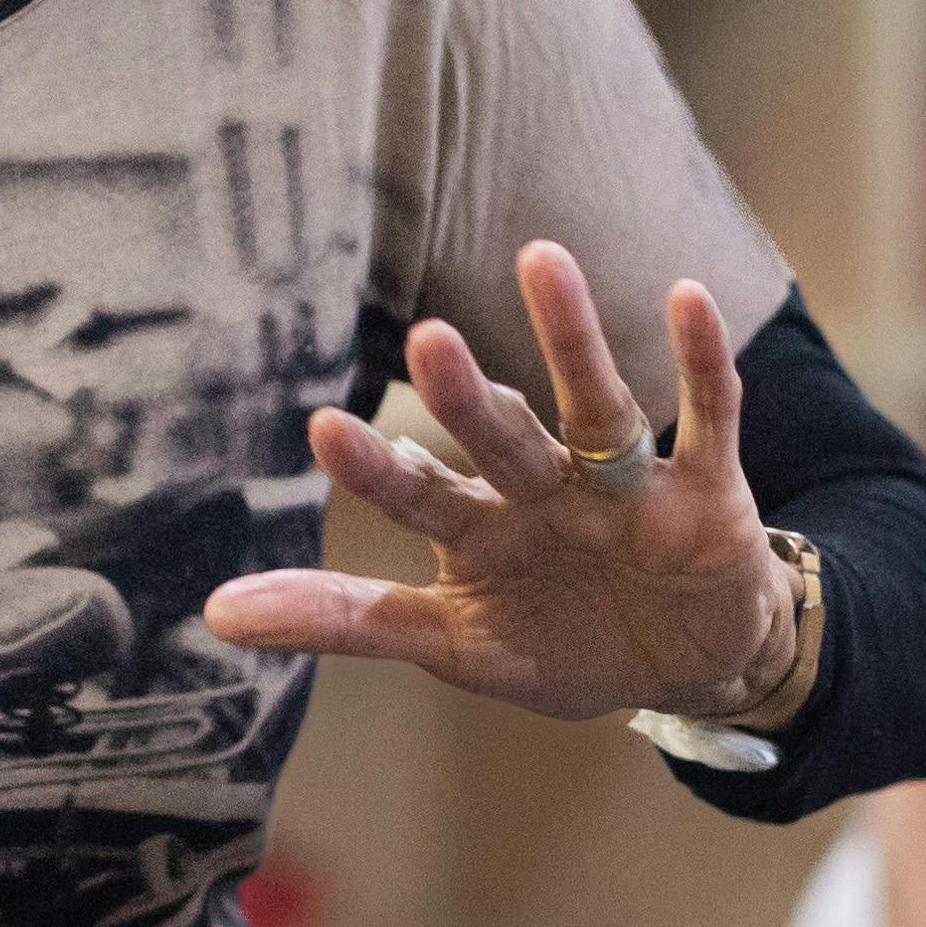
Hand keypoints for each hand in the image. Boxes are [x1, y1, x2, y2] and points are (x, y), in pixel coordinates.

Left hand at [201, 241, 795, 723]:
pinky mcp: (707, 490)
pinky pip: (710, 418)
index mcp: (484, 530)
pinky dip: (703, 363)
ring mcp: (628, 486)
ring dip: (572, 340)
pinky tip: (688, 297)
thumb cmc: (564, 640)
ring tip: (540, 260)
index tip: (324, 429)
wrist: (691, 666)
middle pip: (505, 438)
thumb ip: (348, 620)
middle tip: (427, 340)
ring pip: (598, 406)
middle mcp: (547, 490)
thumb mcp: (454, 644)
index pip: (423, 492)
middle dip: (469, 398)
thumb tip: (215, 614)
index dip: (380, 468)